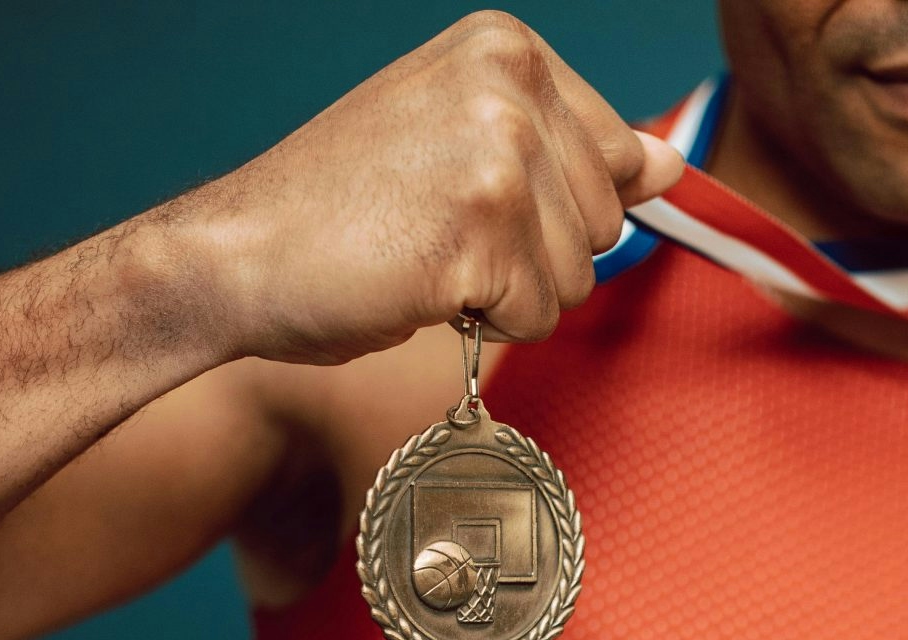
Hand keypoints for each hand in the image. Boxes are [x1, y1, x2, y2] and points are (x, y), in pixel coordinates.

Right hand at [160, 10, 683, 363]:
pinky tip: (415, 284)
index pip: (620, 157)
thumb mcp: (464, 147)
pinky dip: (480, 323)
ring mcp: (498, 155)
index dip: (552, 206)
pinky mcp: (481, 232)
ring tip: (424, 255)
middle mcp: (510, 86)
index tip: (466, 195)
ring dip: (508, 293)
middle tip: (436, 231)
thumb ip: (572, 151)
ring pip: (578, 276)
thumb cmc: (340, 209)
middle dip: (535, 253)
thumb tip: (671, 162)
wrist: (235, 255)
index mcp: (508, 48)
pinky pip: (535, 316)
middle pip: (608, 222)